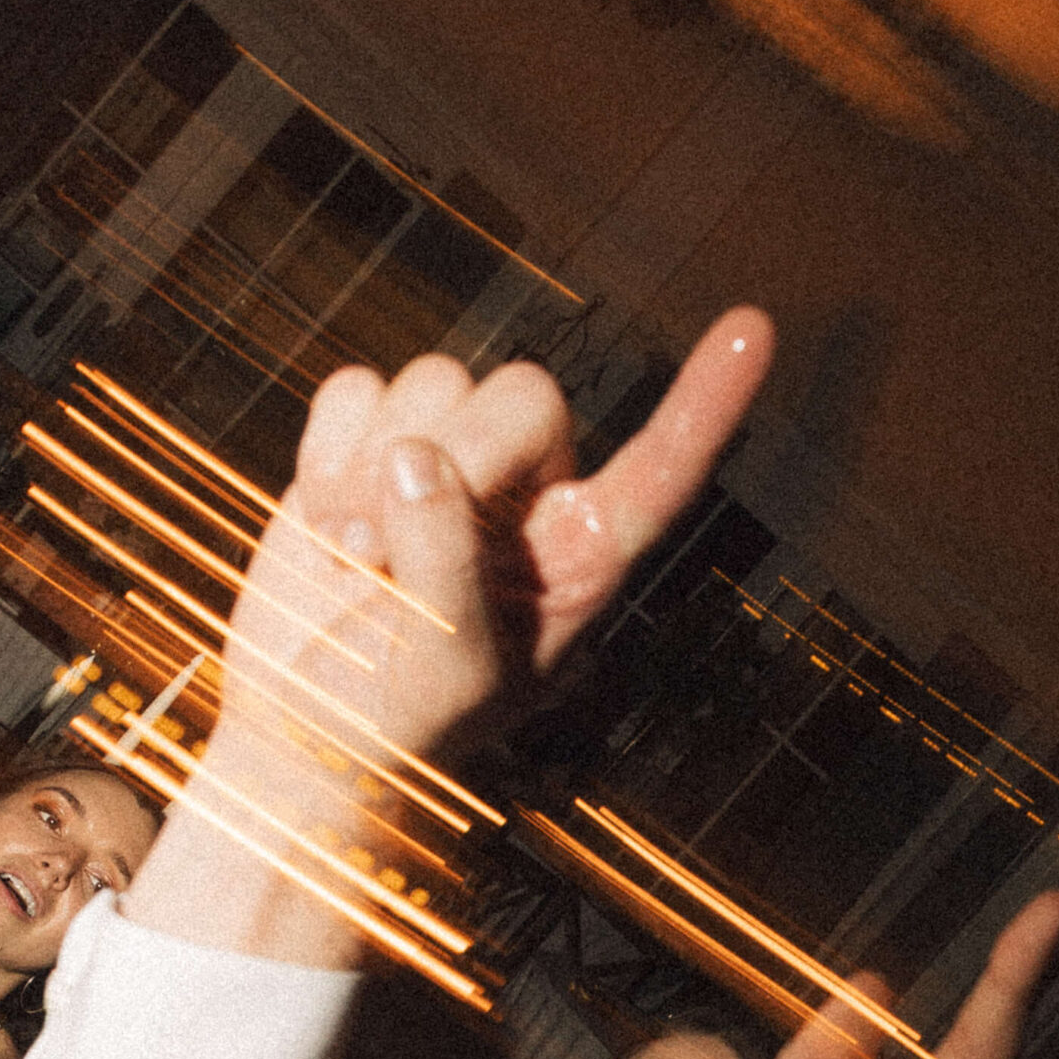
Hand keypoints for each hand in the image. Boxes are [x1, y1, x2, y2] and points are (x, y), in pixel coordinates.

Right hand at [128, 313, 772, 963]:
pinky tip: (323, 523)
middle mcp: (526, 494)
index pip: (660, 471)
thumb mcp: (448, 678)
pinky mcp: (365, 446)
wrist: (306, 729)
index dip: (705, 405)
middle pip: (526, 394)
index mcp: (580, 555)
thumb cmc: (400, 729)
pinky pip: (355, 390)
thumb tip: (415, 461)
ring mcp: (446, 461)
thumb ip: (448, 574)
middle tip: (390, 557)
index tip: (752, 328)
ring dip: (372, 472)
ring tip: (357, 559)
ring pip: (436, 382)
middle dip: (460, 456)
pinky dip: (324, 452)